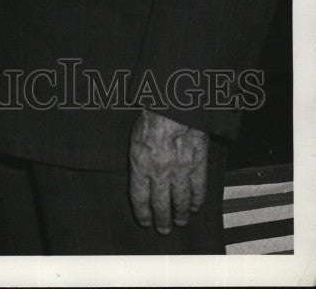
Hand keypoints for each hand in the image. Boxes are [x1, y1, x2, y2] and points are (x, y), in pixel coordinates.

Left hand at [129, 109, 208, 233]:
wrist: (175, 103)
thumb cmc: (151, 114)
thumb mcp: (134, 136)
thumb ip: (138, 158)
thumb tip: (139, 174)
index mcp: (141, 163)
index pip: (139, 197)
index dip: (142, 213)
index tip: (145, 221)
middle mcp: (160, 170)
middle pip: (161, 203)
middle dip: (162, 219)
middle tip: (163, 229)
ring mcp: (181, 169)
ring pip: (181, 200)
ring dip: (181, 214)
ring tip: (180, 222)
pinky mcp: (198, 163)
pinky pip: (199, 188)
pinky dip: (198, 200)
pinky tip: (196, 206)